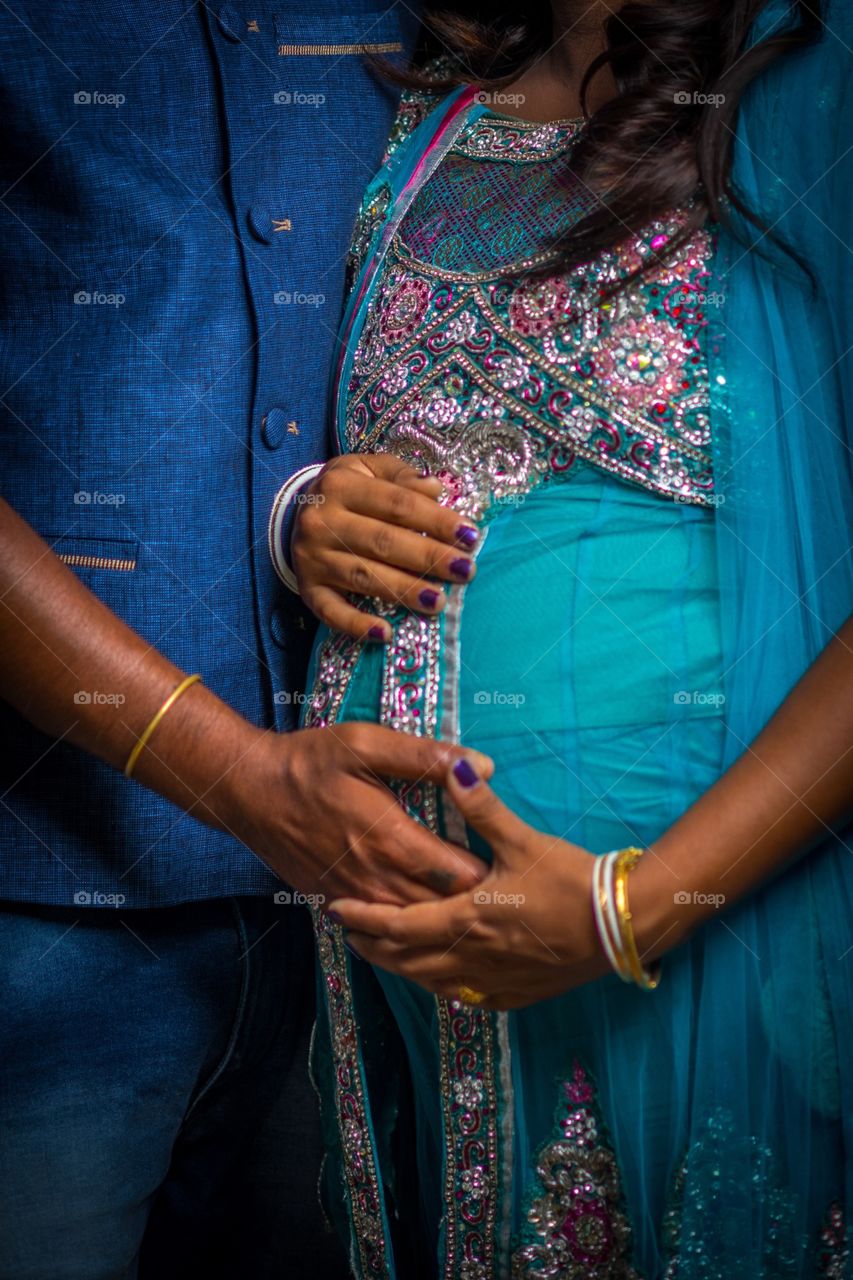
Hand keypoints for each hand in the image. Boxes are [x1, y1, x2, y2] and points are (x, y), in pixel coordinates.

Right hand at [222, 723, 493, 906]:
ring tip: (477, 917)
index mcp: (392, 839)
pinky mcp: (336, 903)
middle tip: (506, 899)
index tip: (512, 868)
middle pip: (441, 910)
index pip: (459, 876)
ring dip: (443, 923)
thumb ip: (426, 756)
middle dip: (474, 906)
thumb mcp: (367, 744)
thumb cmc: (310, 762)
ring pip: (413, 929)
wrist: (249, 791)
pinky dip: (408, 932)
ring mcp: (354, 897)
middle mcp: (376, 878)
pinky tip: (429, 927)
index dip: (491, 877)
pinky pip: (381, 931)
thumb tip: (483, 766)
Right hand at [291, 454, 480, 640]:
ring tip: (439, 602)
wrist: (296, 512)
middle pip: (383, 542)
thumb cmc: (350, 491)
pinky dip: (356, 625)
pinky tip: (385, 635)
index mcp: (341, 485)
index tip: (469, 536)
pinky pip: (330, 611)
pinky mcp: (308, 588)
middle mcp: (321, 521)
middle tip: (465, 571)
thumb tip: (435, 489)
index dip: (436, 521)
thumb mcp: (371, 469)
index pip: (397, 504)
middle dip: (429, 557)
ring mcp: (312, 557)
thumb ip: (403, 476)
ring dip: (404, 591)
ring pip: (363, 577)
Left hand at [327, 758, 611, 1008]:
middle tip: (349, 934)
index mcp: (467, 917)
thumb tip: (455, 767)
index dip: (363, 919)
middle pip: (406, 959)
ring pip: (431, 982)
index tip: (336, 911)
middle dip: (373, 947)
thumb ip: (483, 807)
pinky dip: (440, 985)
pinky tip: (437, 977)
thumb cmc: (571, 879)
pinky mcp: (516, 994)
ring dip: (401, 968)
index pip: (398, 925)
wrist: (620, 924)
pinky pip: (464, 996)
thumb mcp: (523, 839)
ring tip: (382, 953)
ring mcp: (493, 980)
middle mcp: (472, 956)